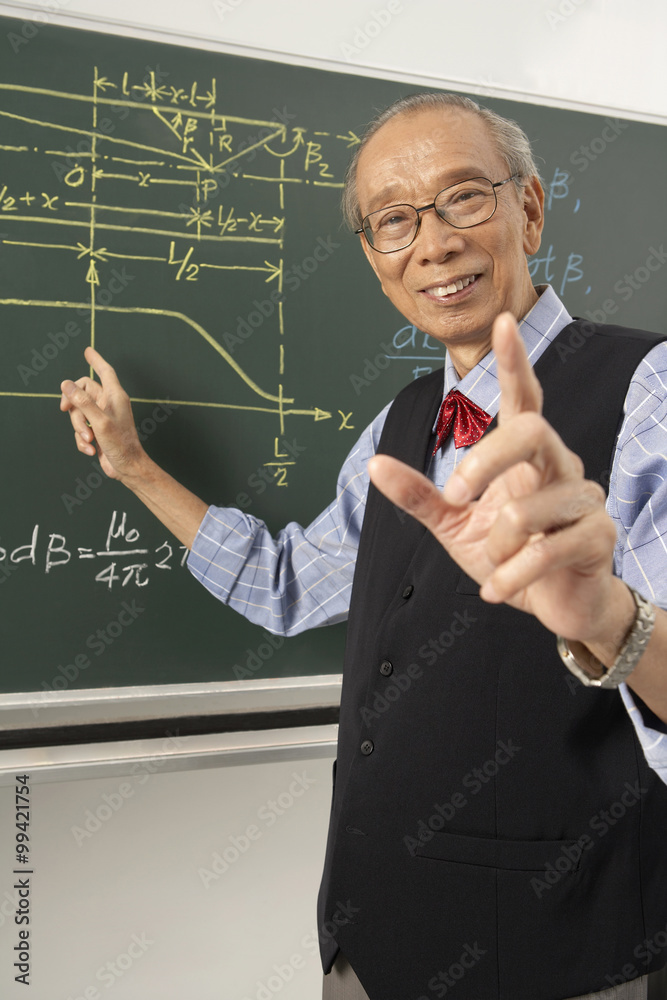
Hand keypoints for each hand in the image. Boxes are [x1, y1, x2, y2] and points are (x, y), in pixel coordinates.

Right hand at [60, 346, 145, 481]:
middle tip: (64, 409)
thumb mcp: (99, 421)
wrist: (127, 468)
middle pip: (82, 392)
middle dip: (73, 404)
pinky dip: (82, 440)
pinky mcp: (97, 431)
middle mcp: (109, 404)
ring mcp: (102, 417)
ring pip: (78, 412)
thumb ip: (82, 401)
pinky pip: (80, 428)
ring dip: (79, 427)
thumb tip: (66, 384)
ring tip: (90, 439)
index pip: (105, 371)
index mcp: (115, 396)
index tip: (88, 351)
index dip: (96, 360)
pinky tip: (91, 449)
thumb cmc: (120, 444)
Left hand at [368, 312, 628, 646]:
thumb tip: (375, 464)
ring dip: (495, 547)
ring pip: (528, 508)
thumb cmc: (509, 556)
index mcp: (526, 456)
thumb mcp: (455, 525)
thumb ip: (420, 496)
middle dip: (484, 462)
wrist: (556, 606)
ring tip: (495, 565)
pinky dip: (509, 577)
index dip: (515, 361)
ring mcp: (585, 499)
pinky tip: (497, 589)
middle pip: (530, 431)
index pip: (525, 398)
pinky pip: (545, 552)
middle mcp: (561, 465)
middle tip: (457, 495)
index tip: (503, 321)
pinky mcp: (599, 537)